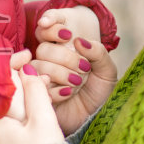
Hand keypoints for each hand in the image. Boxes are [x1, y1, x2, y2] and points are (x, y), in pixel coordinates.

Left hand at [0, 69, 64, 143]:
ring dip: (23, 93)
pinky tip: (37, 105)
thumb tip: (27, 68)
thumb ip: (35, 91)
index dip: (12, 63)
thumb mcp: (44, 121)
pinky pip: (7, 118)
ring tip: (43, 86)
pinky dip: (21, 108)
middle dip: (19, 78)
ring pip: (5, 105)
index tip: (28, 55)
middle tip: (41, 73)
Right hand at [33, 7, 117, 132]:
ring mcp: (41, 77)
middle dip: (63, 56)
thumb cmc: (100, 90)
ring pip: (37, 66)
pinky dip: (53, 89)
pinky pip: (36, 87)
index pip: (47, 28)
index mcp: (62, 47)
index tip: (67, 33)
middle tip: (83, 67)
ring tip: (77, 82)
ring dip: (58, 72)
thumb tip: (79, 41)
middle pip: (43, 48)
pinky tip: (68, 93)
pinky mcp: (37, 94)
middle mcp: (48, 60)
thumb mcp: (106, 70)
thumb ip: (98, 52)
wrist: (97, 117)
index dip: (52, 26)